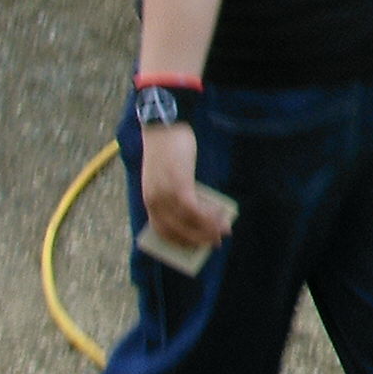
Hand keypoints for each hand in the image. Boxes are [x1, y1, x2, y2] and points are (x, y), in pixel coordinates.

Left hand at [139, 122, 234, 250]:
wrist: (165, 128)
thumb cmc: (169, 149)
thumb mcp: (170, 175)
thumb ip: (179, 192)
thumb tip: (200, 210)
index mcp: (150, 200)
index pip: (161, 230)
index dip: (179, 240)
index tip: (193, 246)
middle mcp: (155, 201)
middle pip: (176, 231)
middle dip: (197, 240)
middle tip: (214, 243)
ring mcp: (166, 196)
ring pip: (188, 223)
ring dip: (208, 230)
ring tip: (223, 231)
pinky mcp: (179, 187)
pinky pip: (195, 211)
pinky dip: (209, 217)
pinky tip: (221, 217)